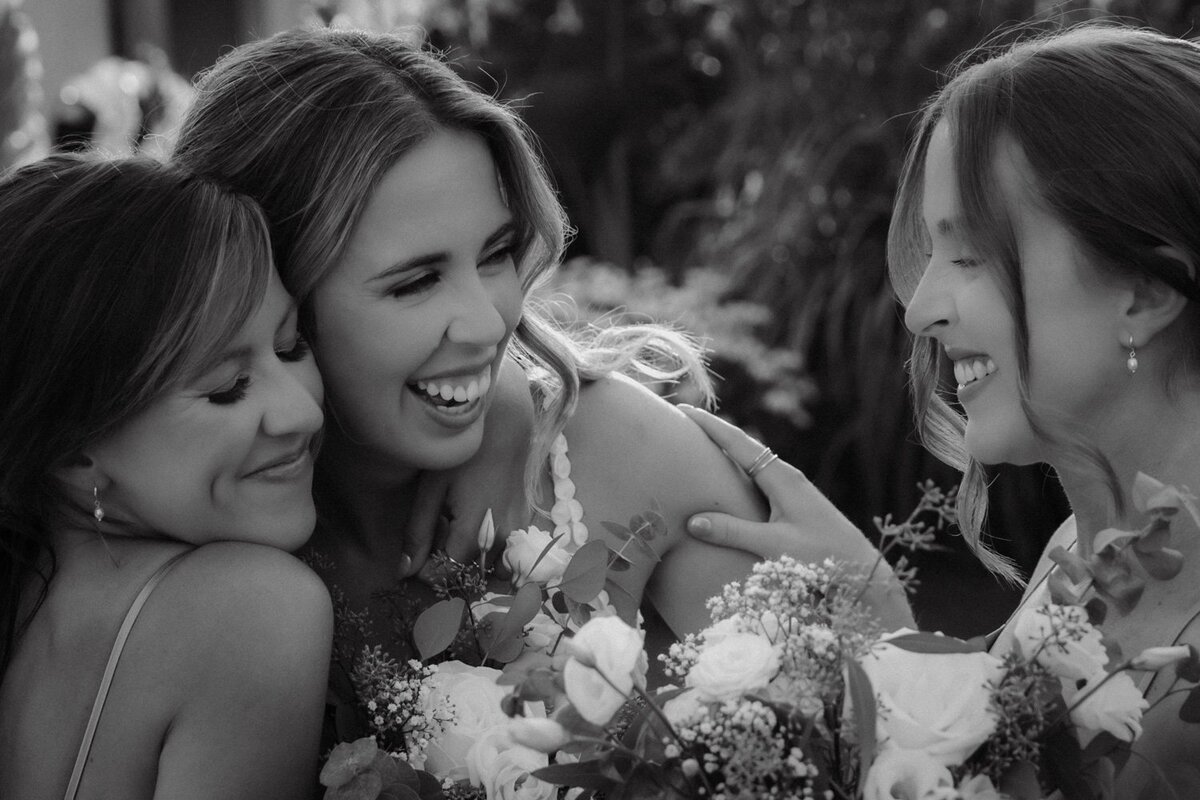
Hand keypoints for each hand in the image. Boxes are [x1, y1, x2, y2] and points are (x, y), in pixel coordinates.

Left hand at [407, 356, 533, 581]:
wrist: (507, 426)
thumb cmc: (463, 454)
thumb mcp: (432, 490)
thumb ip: (419, 532)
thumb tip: (404, 571)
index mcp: (474, 533)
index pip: (449, 575)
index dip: (429, 574)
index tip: (417, 563)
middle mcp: (501, 539)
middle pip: (472, 576)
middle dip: (452, 571)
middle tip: (435, 552)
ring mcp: (518, 532)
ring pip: (494, 568)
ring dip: (475, 564)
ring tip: (457, 543)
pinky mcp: (526, 521)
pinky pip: (510, 553)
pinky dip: (493, 553)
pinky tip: (478, 532)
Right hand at [679, 405, 864, 559]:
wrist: (862, 568)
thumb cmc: (823, 557)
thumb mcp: (775, 545)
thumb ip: (734, 532)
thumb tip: (693, 521)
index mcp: (781, 477)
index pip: (737, 443)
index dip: (708, 425)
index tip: (681, 409)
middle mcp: (786, 476)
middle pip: (743, 445)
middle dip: (712, 431)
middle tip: (681, 420)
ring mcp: (791, 488)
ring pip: (751, 461)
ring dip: (725, 449)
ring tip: (697, 442)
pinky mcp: (793, 502)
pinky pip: (757, 477)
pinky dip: (736, 468)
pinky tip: (728, 477)